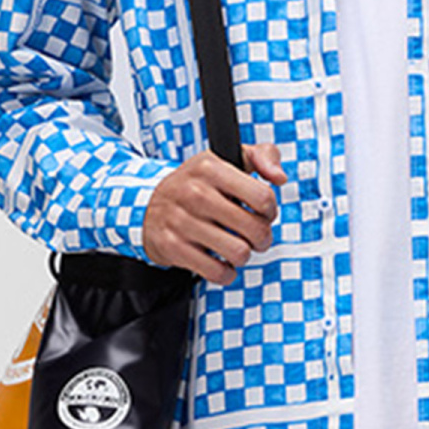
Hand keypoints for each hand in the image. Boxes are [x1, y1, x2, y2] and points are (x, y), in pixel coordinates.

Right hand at [142, 138, 285, 278]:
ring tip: (237, 248)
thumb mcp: (227, 159)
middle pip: (254, 229)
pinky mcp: (173, 247)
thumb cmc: (197, 184)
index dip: (270, 211)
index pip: (262, 197)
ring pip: (239, 253)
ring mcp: (182, 221)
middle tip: (255, 236)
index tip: (263, 213)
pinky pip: (217, 272)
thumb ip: (263, 156)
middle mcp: (194, 192)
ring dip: (244, 256)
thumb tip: (280, 177)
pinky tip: (221, 262)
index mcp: (210, 167)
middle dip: (262, 238)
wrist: (148, 206)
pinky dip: (226, 273)